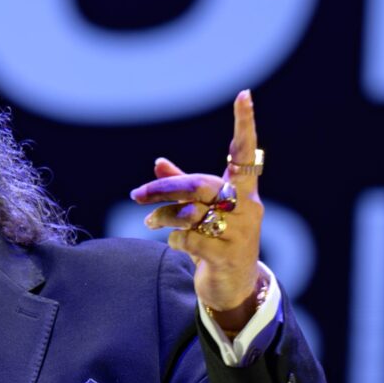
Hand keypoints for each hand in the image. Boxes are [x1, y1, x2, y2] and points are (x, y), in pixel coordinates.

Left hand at [129, 90, 264, 331]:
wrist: (234, 287)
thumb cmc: (219, 240)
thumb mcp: (203, 211)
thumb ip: (183, 186)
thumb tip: (158, 162)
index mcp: (244, 190)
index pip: (244, 153)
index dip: (244, 125)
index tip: (244, 95)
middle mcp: (246, 207)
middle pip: (200, 185)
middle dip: (164, 188)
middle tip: (136, 194)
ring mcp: (239, 232)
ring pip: (189, 214)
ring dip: (163, 217)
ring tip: (150, 222)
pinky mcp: (225, 255)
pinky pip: (188, 239)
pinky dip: (174, 240)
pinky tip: (175, 244)